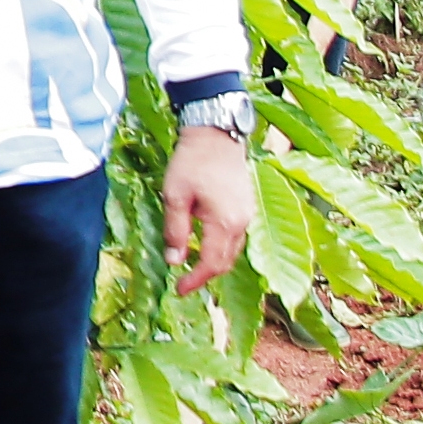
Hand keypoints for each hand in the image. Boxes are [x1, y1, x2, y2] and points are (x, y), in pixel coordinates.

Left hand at [166, 124, 254, 288]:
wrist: (216, 134)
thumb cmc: (192, 162)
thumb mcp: (175, 196)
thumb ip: (175, 230)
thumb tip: (174, 261)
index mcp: (225, 222)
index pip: (212, 264)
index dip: (195, 280)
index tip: (179, 289)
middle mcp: (242, 222)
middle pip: (226, 261)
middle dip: (205, 275)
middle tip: (183, 281)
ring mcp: (248, 213)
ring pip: (233, 250)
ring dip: (214, 261)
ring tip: (192, 263)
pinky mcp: (247, 206)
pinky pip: (236, 236)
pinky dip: (221, 246)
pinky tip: (205, 242)